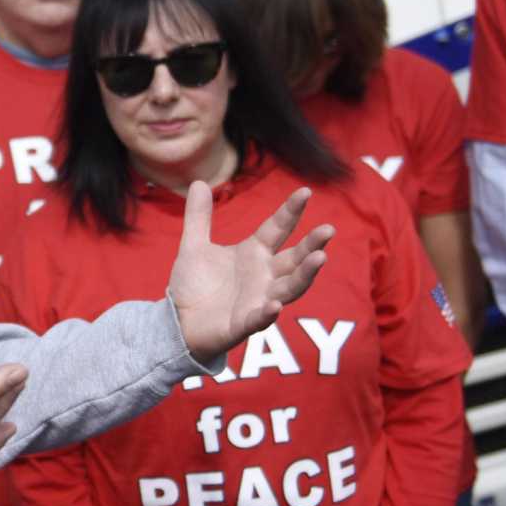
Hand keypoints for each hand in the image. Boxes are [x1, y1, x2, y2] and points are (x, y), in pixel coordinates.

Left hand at [168, 183, 333, 362]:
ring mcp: (258, 301)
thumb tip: (197, 182)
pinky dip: (268, 313)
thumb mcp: (194, 246)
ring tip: (319, 258)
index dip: (291, 211)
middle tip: (328, 229)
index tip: (306, 191)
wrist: (177, 322)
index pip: (278, 229)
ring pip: (289, 288)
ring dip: (305, 275)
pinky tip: (275, 305)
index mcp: (254, 254)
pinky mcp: (243, 324)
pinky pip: (259, 319)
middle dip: (311, 245)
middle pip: (294, 259)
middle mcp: (263, 276)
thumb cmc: (194, 286)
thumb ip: (198, 217)